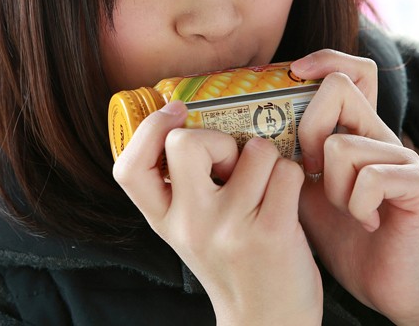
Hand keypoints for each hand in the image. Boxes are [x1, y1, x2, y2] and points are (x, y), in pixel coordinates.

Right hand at [113, 101, 321, 325]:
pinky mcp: (271, 232)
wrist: (266, 323)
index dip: (148, 130)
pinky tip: (285, 200)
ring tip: (265, 186)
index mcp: (165, 220)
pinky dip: (290, 176)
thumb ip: (183, 186)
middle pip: (186, 143)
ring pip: (254, 150)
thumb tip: (194, 117)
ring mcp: (229, 228)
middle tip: (230, 161)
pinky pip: (285, 170)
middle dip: (216, 136)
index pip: (128, 168)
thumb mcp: (191, 230)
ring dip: (266, 158)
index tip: (175, 113)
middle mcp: (190, 224)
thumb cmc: (233, 264)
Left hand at [292, 50, 418, 324]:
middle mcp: (380, 134)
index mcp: (354, 129)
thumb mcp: (300, 190)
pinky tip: (365, 222)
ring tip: (345, 209)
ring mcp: (403, 156)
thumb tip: (240, 133)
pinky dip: (357, 205)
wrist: (384, 284)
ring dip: (333, 187)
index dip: (324, 58)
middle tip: (312, 171)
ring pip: (343, 144)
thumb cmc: (339, 234)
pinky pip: (371, 178)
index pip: (350, 69)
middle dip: (310, 130)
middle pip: (340, 88)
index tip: (293, 72)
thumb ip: (285, 158)